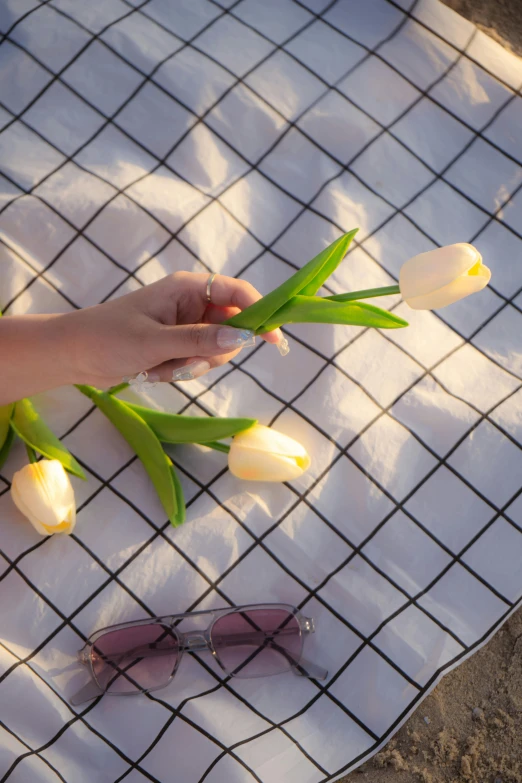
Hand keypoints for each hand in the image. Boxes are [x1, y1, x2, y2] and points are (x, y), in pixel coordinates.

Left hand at [66, 271, 282, 387]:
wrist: (73, 354)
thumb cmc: (108, 338)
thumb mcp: (155, 342)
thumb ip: (200, 340)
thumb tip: (243, 337)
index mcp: (188, 288)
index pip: (238, 292)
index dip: (261, 311)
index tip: (274, 338)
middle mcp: (192, 304)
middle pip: (231, 329)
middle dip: (211, 352)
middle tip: (184, 362)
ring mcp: (186, 326)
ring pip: (215, 350)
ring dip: (192, 365)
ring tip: (160, 366)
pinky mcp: (178, 344)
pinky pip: (198, 361)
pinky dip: (181, 371)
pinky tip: (154, 370)